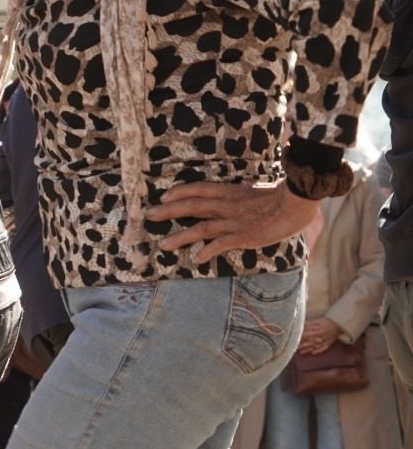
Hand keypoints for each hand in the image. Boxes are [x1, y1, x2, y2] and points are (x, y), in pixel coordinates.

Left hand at [147, 181, 319, 264]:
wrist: (298, 202)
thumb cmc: (282, 197)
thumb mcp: (256, 192)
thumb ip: (242, 197)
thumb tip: (236, 198)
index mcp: (231, 192)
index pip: (199, 189)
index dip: (180, 192)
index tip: (164, 197)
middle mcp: (227, 205)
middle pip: (192, 207)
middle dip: (169, 212)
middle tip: (150, 216)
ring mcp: (234, 221)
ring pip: (200, 228)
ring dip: (180, 237)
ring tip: (163, 245)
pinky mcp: (244, 236)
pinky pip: (220, 244)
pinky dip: (207, 251)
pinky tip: (196, 258)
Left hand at [297, 317, 341, 354]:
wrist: (339, 325)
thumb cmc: (327, 322)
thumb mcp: (317, 321)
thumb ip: (308, 323)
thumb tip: (300, 325)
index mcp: (317, 332)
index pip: (305, 335)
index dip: (298, 337)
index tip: (292, 339)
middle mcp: (320, 338)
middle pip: (308, 342)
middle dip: (301, 345)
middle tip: (293, 348)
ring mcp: (324, 342)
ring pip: (314, 347)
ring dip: (307, 350)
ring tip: (301, 352)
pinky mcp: (328, 344)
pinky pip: (322, 349)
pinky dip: (317, 351)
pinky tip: (312, 353)